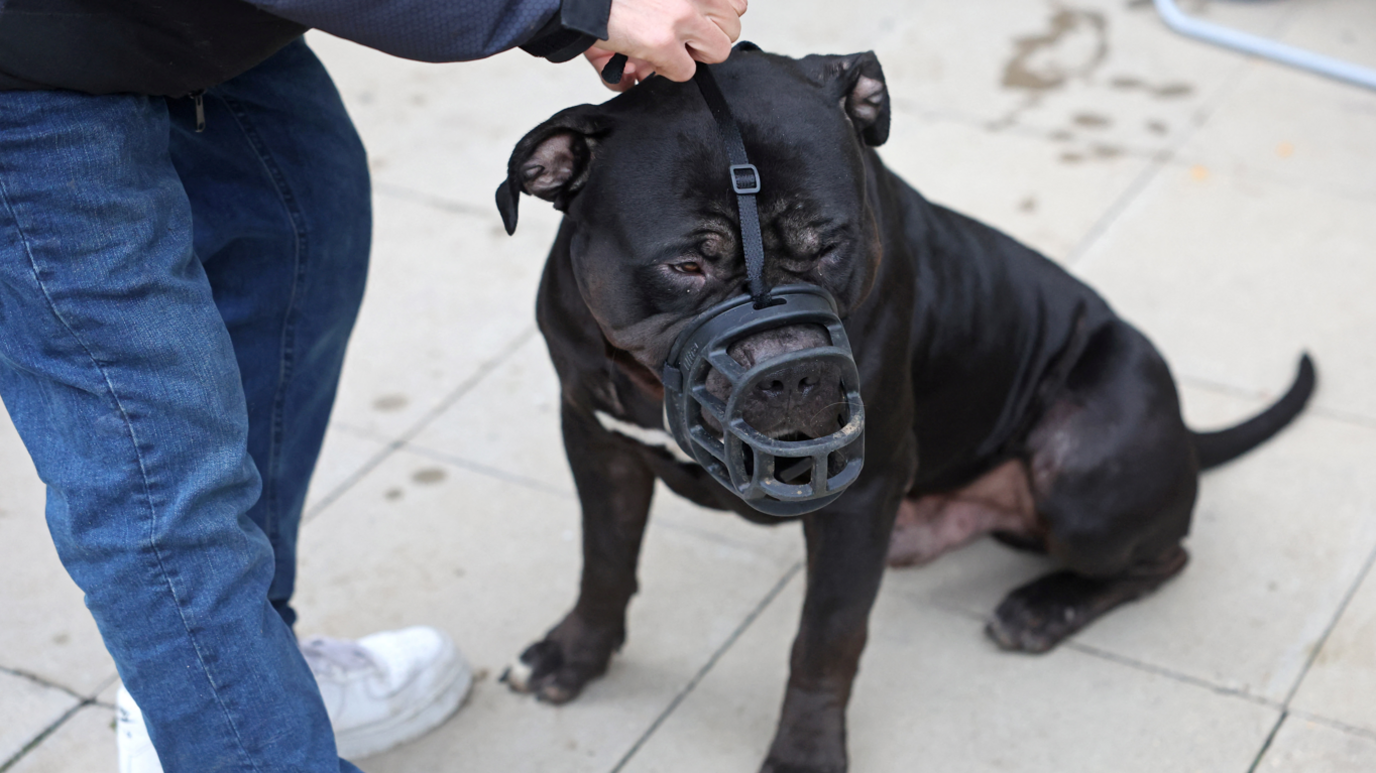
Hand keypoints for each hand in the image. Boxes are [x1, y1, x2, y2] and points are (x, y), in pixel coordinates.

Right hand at [585, 0, 747, 90]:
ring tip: (668, 50)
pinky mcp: (663, 42)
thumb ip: (674, 10)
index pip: (736, 2)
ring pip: (719, 50)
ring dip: (694, 55)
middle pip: (733, 26)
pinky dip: (668, 71)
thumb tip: (661, 51)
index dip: (715, 17)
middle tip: (683, 40)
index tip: (697, 22)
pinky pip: (686, 71)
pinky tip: (647, 58)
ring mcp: (682, 16)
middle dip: (708, 37)